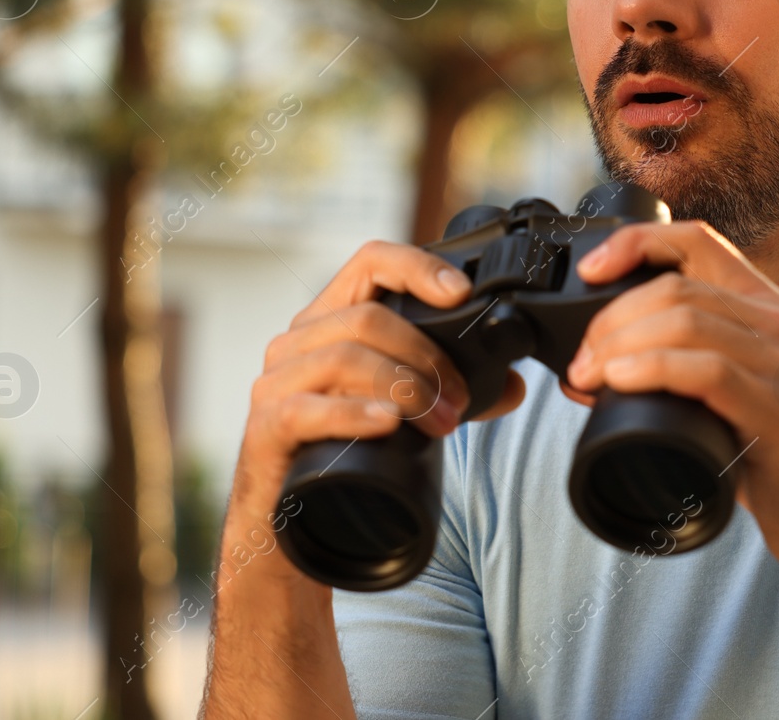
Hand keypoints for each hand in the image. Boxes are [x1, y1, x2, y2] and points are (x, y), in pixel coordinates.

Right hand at [229, 240, 527, 535]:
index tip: (461, 294)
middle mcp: (298, 341)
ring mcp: (275, 383)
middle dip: (428, 357)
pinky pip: (305, 408)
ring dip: (406, 388)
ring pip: (344, 357)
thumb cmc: (348, 448)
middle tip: (461, 399)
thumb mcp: (407, 408)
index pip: (371, 262)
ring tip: (441, 423)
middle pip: (367, 317)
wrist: (293, 516)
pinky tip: (388, 424)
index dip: (418, 267)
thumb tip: (512, 384)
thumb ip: (454, 390)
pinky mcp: (266, 427)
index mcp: (332, 319)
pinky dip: (354, 413)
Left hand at [564, 221, 778, 574]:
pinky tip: (620, 382)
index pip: (696, 240)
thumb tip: (600, 363)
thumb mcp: (737, 390)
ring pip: (687, 321)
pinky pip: (710, 372)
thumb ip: (686, 363)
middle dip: (611, 318)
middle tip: (581, 361)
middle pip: (677, 286)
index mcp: (768, 309)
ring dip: (620, 345)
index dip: (634, 243)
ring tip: (589, 377)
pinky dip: (653, 370)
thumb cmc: (777, 457)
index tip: (591, 273)